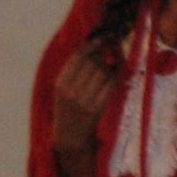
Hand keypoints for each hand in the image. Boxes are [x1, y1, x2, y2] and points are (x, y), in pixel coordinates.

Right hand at [50, 43, 114, 157]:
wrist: (70, 137)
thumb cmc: (68, 110)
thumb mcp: (63, 90)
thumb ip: (74, 71)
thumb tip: (95, 49)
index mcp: (60, 83)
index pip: (77, 57)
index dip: (91, 45)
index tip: (101, 39)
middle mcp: (71, 92)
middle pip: (93, 63)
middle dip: (104, 55)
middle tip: (110, 53)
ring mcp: (84, 101)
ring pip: (104, 74)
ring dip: (112, 67)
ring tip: (112, 68)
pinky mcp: (97, 110)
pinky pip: (110, 87)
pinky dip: (116, 79)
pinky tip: (116, 78)